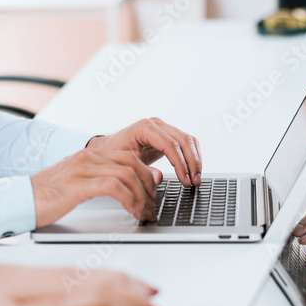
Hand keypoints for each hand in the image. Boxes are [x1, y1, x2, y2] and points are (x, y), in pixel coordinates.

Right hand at [29, 148, 159, 225]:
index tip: (152, 194)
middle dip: (149, 186)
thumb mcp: (78, 185)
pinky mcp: (78, 185)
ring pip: (128, 175)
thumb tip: (125, 188)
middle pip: (133, 164)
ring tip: (145, 214)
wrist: (18, 200)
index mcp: (88, 155)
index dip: (146, 175)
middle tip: (153, 206)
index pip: (129, 157)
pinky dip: (129, 200)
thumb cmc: (46, 198)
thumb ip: (102, 182)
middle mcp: (87, 157)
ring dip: (142, 197)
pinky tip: (132, 212)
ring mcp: (82, 169)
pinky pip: (114, 187)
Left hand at [86, 118, 202, 186]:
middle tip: (194, 181)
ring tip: (196, 179)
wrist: (110, 148)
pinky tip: (192, 171)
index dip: (180, 163)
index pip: (170, 144)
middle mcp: (156, 124)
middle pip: (183, 140)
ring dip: (195, 160)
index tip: (185, 179)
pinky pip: (186, 143)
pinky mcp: (168, 135)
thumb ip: (141, 170)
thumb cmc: (113, 154)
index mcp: (144, 128)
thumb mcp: (123, 164)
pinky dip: (192, 157)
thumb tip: (159, 177)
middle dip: (192, 163)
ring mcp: (164, 128)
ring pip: (189, 141)